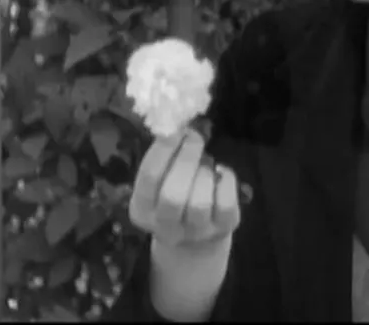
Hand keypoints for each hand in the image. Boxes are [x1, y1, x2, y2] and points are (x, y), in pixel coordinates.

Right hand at [129, 127, 241, 249]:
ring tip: (206, 162)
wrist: (192, 242)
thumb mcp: (160, 183)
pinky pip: (226, 203)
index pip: (149, 177)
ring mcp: (195, 232)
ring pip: (200, 202)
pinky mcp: (222, 229)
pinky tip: (221, 173)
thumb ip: (164, 159)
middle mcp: (165, 227)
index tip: (176, 129)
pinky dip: (227, 180)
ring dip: (205, 173)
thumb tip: (178, 125)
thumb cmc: (173, 199)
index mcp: (141, 210)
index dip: (164, 148)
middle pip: (173, 195)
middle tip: (195, 137)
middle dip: (187, 159)